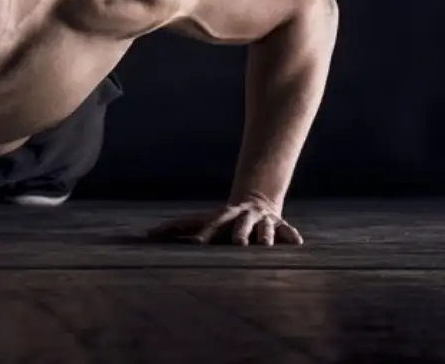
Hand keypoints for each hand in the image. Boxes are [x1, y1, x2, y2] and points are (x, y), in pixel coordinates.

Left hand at [147, 198, 302, 245]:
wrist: (256, 200)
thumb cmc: (223, 219)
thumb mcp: (203, 220)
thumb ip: (178, 226)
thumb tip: (148, 233)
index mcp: (223, 216)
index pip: (212, 223)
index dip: (206, 232)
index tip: (198, 243)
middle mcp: (243, 216)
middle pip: (240, 224)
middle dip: (240, 233)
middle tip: (239, 244)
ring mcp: (262, 220)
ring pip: (265, 228)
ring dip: (266, 236)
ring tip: (266, 245)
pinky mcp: (279, 225)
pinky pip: (286, 230)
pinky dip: (290, 235)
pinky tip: (296, 243)